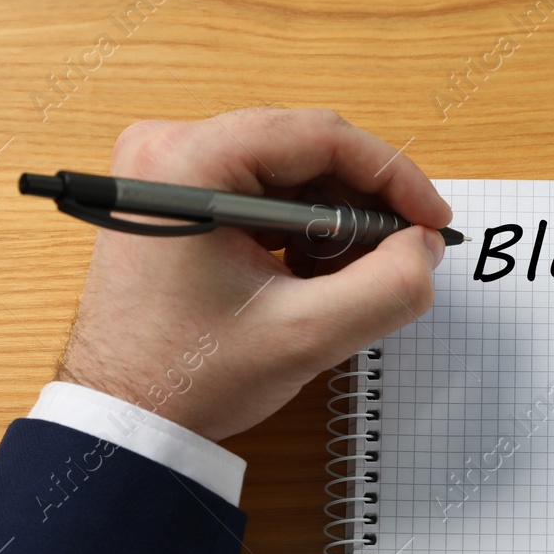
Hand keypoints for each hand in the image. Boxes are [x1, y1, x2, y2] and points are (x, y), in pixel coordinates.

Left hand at [55, 108, 451, 440]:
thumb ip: (387, 288)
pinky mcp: (175, 199)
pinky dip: (301, 230)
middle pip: (304, 150)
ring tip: (350, 279)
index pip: (320, 137)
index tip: (432, 221)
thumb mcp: (306, 335)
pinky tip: (314, 278)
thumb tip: (424, 248)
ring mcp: (167, 170)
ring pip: (287, 173)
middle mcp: (170, 147)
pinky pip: (260, 193)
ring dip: (334, 221)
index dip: (392, 177)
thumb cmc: (187, 376)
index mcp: (190, 162)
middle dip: (363, 205)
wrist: (121, 416)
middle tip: (403, 255)